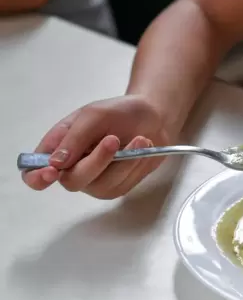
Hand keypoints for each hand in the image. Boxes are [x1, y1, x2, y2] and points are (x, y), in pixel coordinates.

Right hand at [22, 95, 170, 198]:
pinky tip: (143, 147)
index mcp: (57, 149)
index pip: (33, 174)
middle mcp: (72, 170)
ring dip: (123, 161)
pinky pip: (124, 183)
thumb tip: (54, 163)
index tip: (52, 171)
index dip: (37, 178)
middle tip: (113, 139)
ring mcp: (95, 181)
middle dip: (96, 161)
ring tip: (139, 138)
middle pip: (72, 181)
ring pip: (102, 185)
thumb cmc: (118, 113)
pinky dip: (136, 164)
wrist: (152, 117)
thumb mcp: (94, 115)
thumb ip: (74, 138)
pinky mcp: (118, 186)